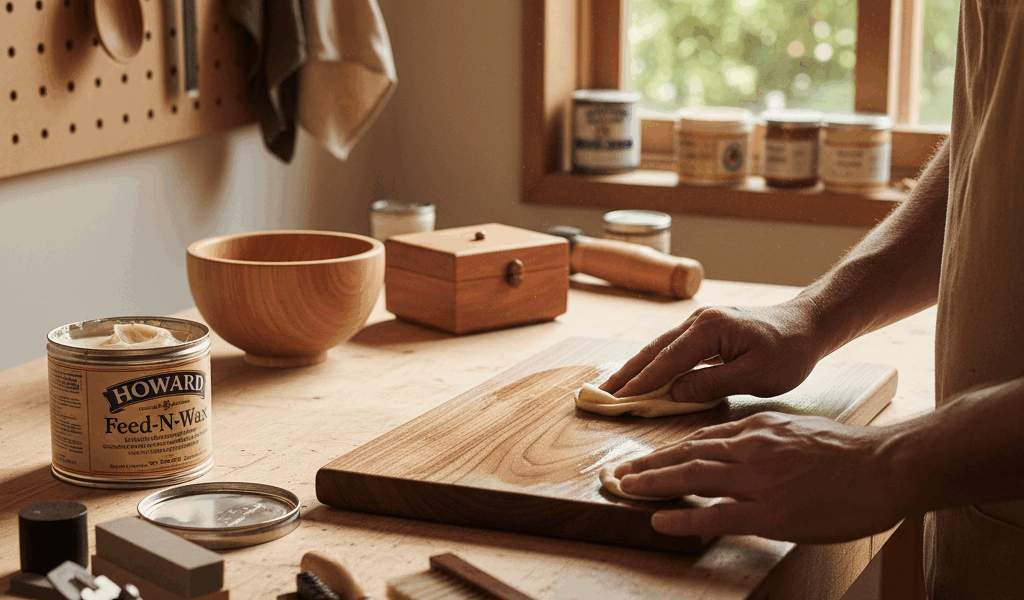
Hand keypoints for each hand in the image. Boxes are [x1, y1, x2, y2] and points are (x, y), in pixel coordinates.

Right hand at [600, 301, 826, 403]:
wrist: (807, 325)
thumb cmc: (788, 352)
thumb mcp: (756, 376)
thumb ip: (712, 384)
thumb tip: (675, 393)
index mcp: (710, 329)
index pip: (668, 360)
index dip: (642, 382)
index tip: (618, 400)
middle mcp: (698, 321)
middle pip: (654, 350)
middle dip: (626, 373)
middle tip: (600, 395)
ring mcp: (699, 323)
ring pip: (659, 348)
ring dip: (635, 368)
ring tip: (612, 388)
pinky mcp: (704, 331)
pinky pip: (671, 349)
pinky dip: (652, 364)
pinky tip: (641, 377)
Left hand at [614, 412, 907, 542]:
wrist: (885, 467)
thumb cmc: (850, 453)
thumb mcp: (799, 431)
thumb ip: (767, 439)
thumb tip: (742, 448)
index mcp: (759, 430)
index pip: (702, 439)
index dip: (669, 449)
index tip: (647, 456)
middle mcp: (751, 450)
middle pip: (688, 454)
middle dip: (649, 463)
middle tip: (619, 471)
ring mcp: (758, 481)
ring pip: (693, 477)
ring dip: (653, 482)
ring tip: (624, 488)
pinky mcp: (769, 513)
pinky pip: (715, 514)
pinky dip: (682, 515)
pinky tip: (658, 518)